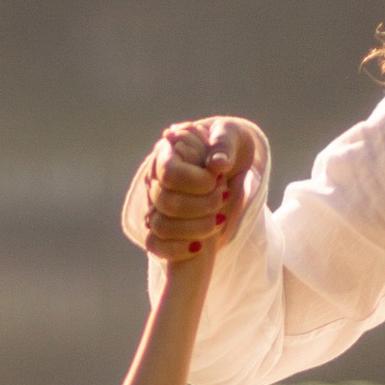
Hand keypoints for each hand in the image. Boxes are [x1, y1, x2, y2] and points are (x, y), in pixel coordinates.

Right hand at [130, 116, 265, 259]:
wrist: (228, 161)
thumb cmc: (226, 143)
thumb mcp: (230, 136)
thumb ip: (223, 145)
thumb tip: (218, 164)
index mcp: (166, 153)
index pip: (169, 173)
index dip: (195, 181)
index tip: (218, 180)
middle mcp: (155, 180)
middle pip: (166, 202)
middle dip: (202, 205)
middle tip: (225, 196)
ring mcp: (155, 204)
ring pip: (160, 226)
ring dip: (195, 227)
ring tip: (221, 219)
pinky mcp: (161, 227)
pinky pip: (154, 244)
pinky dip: (177, 249)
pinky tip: (200, 245)